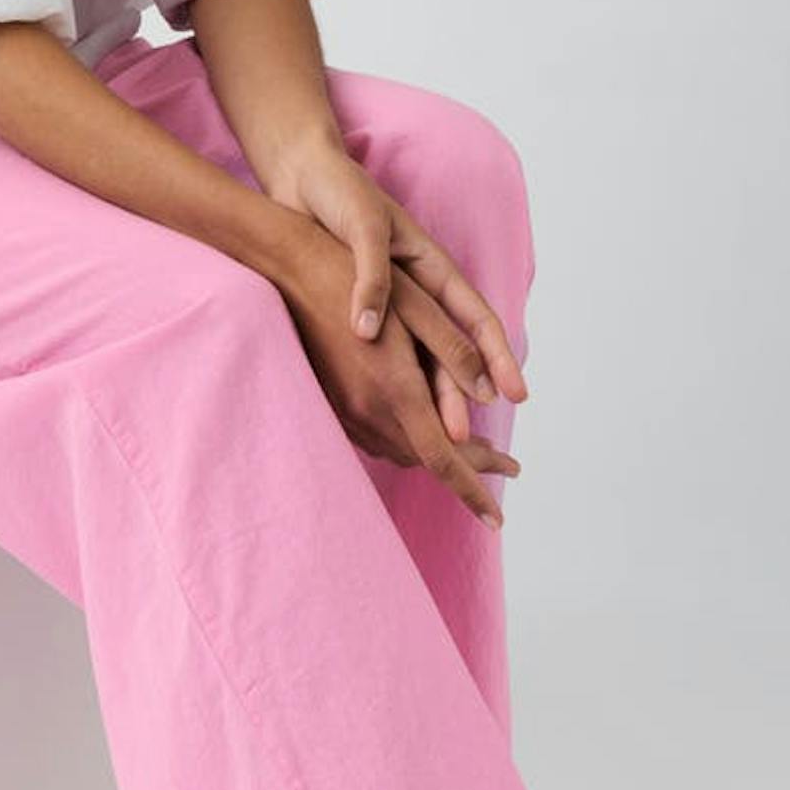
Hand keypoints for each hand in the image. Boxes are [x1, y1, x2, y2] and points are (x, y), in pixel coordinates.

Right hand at [266, 214, 521, 520]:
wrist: (285, 272)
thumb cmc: (353, 280)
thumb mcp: (414, 307)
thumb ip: (453, 352)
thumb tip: (490, 393)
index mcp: (394, 389)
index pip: (443, 458)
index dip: (473, 490)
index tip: (496, 517)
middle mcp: (369, 410)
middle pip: (427, 459)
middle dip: (469, 470)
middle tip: (503, 466)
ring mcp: (346, 409)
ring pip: (402, 451)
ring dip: (439, 455)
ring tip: (473, 451)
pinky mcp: (333, 401)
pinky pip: (378, 437)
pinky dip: (409, 441)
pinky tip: (423, 427)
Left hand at [267, 136, 527, 440]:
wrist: (301, 178)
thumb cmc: (338, 192)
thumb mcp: (361, 227)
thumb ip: (370, 276)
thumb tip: (368, 333)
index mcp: (434, 265)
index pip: (477, 318)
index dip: (497, 356)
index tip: (514, 392)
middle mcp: (420, 290)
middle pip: (451, 350)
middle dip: (463, 395)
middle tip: (470, 439)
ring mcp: (393, 303)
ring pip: (422, 359)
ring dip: (433, 398)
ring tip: (442, 441)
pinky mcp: (362, 310)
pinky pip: (388, 353)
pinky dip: (397, 384)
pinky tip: (395, 415)